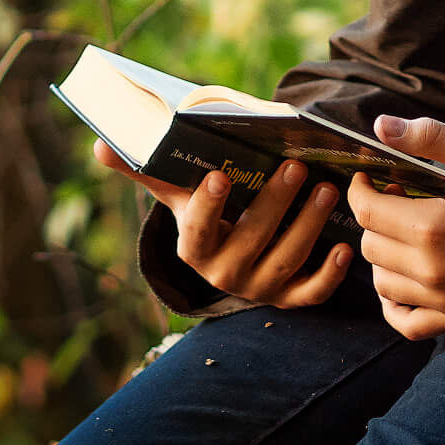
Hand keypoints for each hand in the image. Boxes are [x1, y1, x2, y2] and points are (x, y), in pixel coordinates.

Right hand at [93, 139, 351, 307]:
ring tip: (327, 189)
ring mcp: (258, 289)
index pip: (197, 230)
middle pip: (251, 241)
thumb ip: (145, 169)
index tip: (219, 175)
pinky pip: (310, 294)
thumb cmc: (207, 212)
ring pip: (285, 262)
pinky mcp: (288, 299)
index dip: (207, 206)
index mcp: (194, 248)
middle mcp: (224, 275)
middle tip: (296, 168)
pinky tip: (345, 248)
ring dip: (307, 227)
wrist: (230, 255)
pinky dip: (329, 276)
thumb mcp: (177, 193)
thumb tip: (99, 144)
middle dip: (275, 205)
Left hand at [347, 116, 444, 340]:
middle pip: (371, 246)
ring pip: (381, 282)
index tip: (369, 179)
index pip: (367, 211)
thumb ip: (427, 136)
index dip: (361, 190)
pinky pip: (406, 322)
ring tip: (405, 234)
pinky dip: (394, 303)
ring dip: (383, 256)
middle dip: (376, 219)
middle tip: (397, 200)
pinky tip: (403, 278)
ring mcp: (443, 299)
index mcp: (432, 227)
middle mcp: (432, 270)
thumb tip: (380, 126)